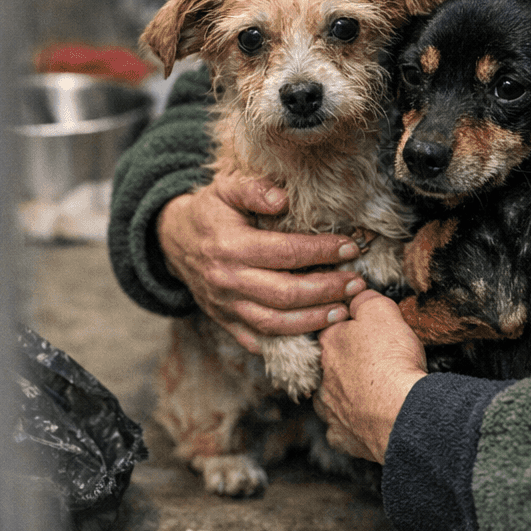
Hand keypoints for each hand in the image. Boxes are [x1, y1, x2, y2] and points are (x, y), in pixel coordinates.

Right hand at [156, 167, 364, 352]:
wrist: (173, 242)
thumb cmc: (209, 213)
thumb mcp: (225, 189)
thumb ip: (253, 189)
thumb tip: (282, 199)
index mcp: (230, 247)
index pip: (285, 252)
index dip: (321, 251)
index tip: (350, 247)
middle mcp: (227, 281)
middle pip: (285, 294)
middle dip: (326, 290)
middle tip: (356, 284)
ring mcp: (225, 306)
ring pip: (275, 324)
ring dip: (313, 320)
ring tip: (342, 311)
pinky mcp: (226, 322)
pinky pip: (258, 341)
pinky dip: (288, 341)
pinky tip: (315, 333)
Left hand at [315, 289, 427, 463]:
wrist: (402, 412)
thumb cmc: (391, 361)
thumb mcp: (381, 311)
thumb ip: (364, 300)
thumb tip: (355, 295)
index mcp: (327, 345)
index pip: (331, 330)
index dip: (350, 329)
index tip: (369, 334)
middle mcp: (321, 378)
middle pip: (330, 365)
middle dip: (348, 364)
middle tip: (375, 364)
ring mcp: (330, 410)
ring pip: (332, 398)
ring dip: (348, 395)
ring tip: (373, 392)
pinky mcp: (343, 438)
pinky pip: (344, 430)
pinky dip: (355, 425)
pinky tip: (370, 420)